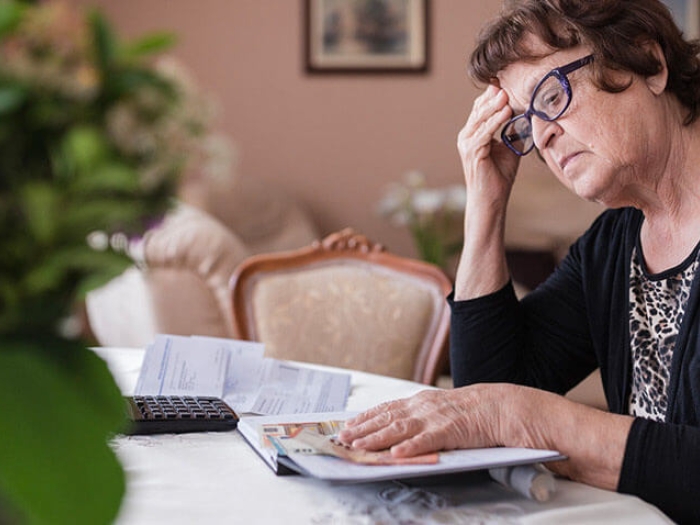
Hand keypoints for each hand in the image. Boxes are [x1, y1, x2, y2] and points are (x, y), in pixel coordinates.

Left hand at [337, 385, 505, 457]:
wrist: (499, 406)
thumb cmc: (471, 410)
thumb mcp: (439, 407)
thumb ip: (420, 415)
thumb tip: (398, 426)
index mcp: (420, 401)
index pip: (386, 408)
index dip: (365, 417)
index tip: (348, 424)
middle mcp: (422, 407)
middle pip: (386, 418)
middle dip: (362, 428)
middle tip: (343, 437)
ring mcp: (434, 418)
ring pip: (399, 429)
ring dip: (376, 438)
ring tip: (359, 446)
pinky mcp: (448, 431)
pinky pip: (426, 440)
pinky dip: (409, 447)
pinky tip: (396, 454)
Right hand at [457, 85, 519, 204]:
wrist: (491, 199)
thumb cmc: (499, 177)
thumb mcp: (510, 148)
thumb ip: (514, 131)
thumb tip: (527, 115)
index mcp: (473, 134)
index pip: (481, 109)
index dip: (492, 96)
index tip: (506, 82)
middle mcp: (466, 137)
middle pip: (479, 110)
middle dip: (493, 97)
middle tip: (506, 82)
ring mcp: (467, 144)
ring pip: (481, 119)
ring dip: (494, 106)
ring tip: (506, 94)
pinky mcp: (473, 152)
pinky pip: (485, 132)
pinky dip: (495, 121)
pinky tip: (506, 112)